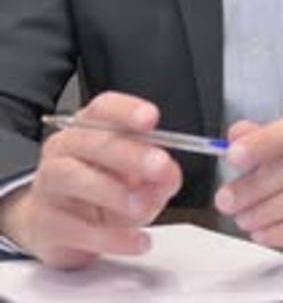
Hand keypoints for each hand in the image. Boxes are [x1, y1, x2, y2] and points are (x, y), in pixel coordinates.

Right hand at [0, 92, 181, 268]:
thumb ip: (157, 175)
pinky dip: (112, 237)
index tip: (151, 118)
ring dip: (113, 192)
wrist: (54, 226)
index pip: (104, 108)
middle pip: (92, 141)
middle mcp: (64, 148)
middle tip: (160, 166)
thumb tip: (171, 175)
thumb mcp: (136, 180)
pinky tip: (137, 241)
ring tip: (141, 206)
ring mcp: (49, 184)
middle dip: (130, 153)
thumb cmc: (99, 190)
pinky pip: (77, 228)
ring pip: (75, 177)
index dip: (127, 111)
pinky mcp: (45, 223)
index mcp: (88, 128)